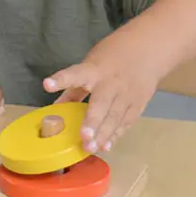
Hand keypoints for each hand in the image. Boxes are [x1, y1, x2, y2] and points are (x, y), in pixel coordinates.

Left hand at [42, 43, 158, 153]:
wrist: (148, 49)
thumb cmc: (112, 57)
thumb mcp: (89, 65)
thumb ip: (73, 88)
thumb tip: (55, 107)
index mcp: (93, 70)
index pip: (75, 75)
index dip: (60, 80)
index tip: (47, 85)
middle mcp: (110, 83)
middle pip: (101, 103)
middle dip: (92, 121)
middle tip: (84, 137)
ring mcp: (126, 94)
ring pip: (115, 116)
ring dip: (103, 134)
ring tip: (91, 148)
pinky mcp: (138, 103)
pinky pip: (126, 122)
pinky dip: (116, 135)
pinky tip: (106, 145)